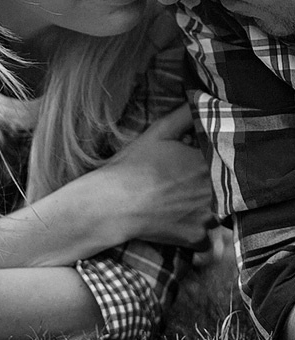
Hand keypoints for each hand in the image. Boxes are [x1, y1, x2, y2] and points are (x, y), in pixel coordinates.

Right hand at [96, 105, 213, 249]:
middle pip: (227, 189)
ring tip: (182, 203)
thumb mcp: (157, 133)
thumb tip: (199, 101)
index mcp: (209, 164)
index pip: (227, 162)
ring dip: (207, 209)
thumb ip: (184, 115)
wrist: (112, 205)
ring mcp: (208, 217)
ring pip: (220, 213)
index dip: (213, 164)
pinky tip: (180, 223)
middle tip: (185, 184)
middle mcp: (216, 191)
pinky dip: (197, 233)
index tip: (197, 164)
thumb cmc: (132, 168)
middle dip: (212, 186)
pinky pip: (207, 238)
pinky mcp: (197, 238)